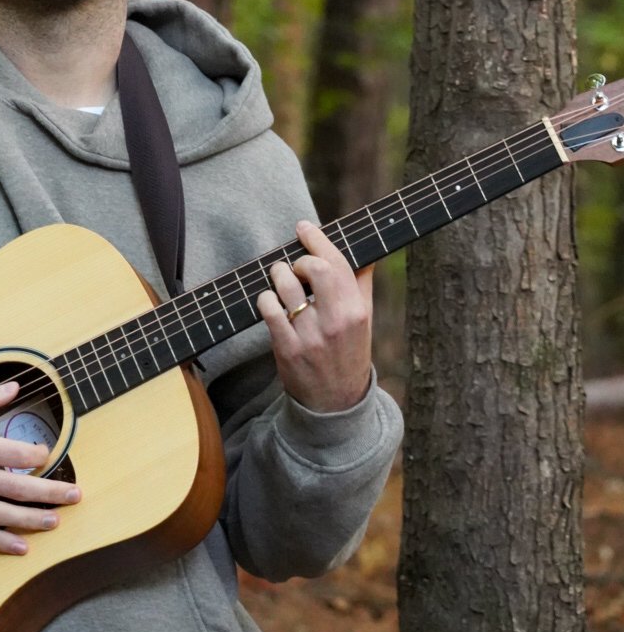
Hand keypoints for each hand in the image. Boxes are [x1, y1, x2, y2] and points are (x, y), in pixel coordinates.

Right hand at [0, 381, 80, 555]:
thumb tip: (13, 388)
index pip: (16, 455)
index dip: (38, 456)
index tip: (48, 455)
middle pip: (17, 489)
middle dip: (50, 493)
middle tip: (75, 496)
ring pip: (1, 516)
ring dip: (32, 521)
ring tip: (55, 522)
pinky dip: (0, 542)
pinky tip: (19, 547)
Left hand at [256, 220, 373, 412]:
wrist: (336, 404)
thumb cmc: (349, 352)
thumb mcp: (364, 319)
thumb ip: (361, 284)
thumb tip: (363, 250)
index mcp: (357, 311)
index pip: (337, 263)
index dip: (317, 239)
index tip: (304, 228)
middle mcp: (336, 322)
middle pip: (315, 269)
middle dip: (300, 259)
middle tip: (296, 266)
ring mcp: (311, 337)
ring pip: (286, 286)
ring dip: (278, 275)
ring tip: (281, 279)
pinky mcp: (288, 350)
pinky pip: (269, 310)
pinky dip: (266, 298)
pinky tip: (271, 301)